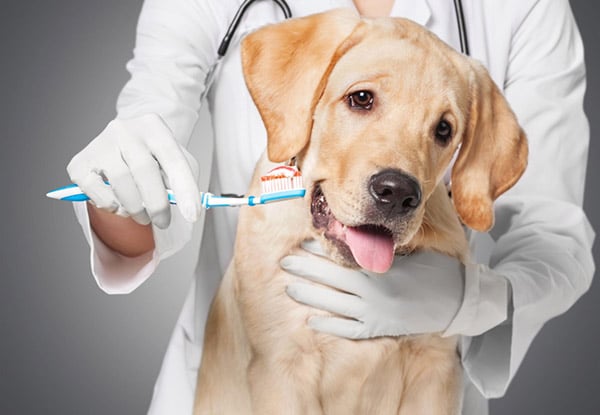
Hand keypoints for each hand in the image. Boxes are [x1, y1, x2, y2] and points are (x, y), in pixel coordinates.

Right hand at [67, 113, 199, 227]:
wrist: (124, 144)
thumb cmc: (154, 156)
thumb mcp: (175, 160)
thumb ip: (184, 180)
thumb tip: (189, 208)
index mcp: (154, 127)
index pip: (173, 159)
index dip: (184, 189)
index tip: (192, 215)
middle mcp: (125, 130)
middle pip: (145, 171)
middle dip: (158, 204)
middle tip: (163, 222)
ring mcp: (100, 144)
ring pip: (121, 183)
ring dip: (136, 208)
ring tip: (143, 216)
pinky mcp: (80, 162)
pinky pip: (96, 191)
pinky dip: (110, 205)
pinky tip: (118, 205)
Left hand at [282, 240, 465, 338]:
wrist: (457, 303)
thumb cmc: (435, 272)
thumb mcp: (411, 252)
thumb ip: (385, 246)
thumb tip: (362, 232)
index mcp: (379, 271)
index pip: (340, 260)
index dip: (318, 253)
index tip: (301, 245)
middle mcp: (373, 293)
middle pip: (331, 281)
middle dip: (305, 270)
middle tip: (285, 262)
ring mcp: (375, 314)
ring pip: (334, 305)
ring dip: (310, 296)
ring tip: (290, 288)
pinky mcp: (379, 329)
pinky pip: (349, 330)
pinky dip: (330, 326)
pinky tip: (312, 321)